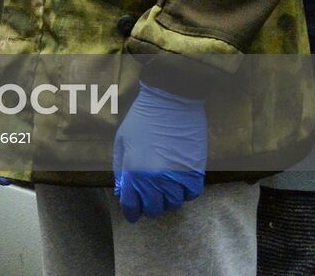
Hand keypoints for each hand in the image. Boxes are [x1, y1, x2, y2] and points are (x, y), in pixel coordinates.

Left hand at [112, 83, 206, 221]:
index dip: (131, 212)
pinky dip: (185, 192)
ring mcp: (176, 178)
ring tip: (164, 187)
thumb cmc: (142, 119)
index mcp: (133, 172)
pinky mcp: (194, 172)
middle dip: (148, 206)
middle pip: (153, 209)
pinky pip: (191, 195)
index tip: (132, 211)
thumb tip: (122, 190)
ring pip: (173, 204)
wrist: (171, 102)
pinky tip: (179, 182)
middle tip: (148, 197)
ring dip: (167, 199)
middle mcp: (154, 180)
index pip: (131, 207)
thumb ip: (120, 167)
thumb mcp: (122, 140)